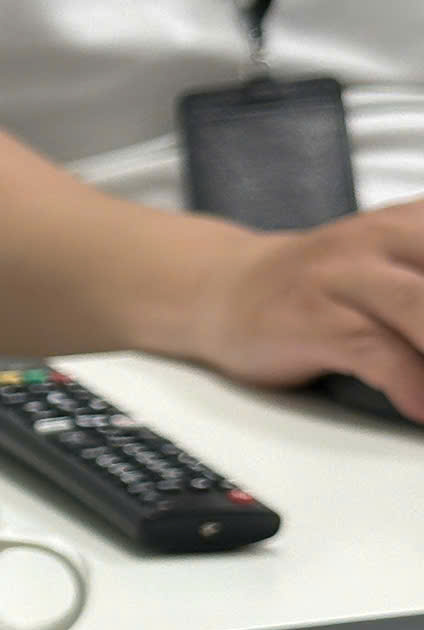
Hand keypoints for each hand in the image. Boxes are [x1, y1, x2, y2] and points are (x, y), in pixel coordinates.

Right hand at [190, 201, 423, 418]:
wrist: (224, 291)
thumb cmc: (320, 287)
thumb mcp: (397, 264)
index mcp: (417, 222)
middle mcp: (384, 238)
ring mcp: (345, 278)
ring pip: (423, 309)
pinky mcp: (313, 319)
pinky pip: (378, 353)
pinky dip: (414, 387)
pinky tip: (423, 407)